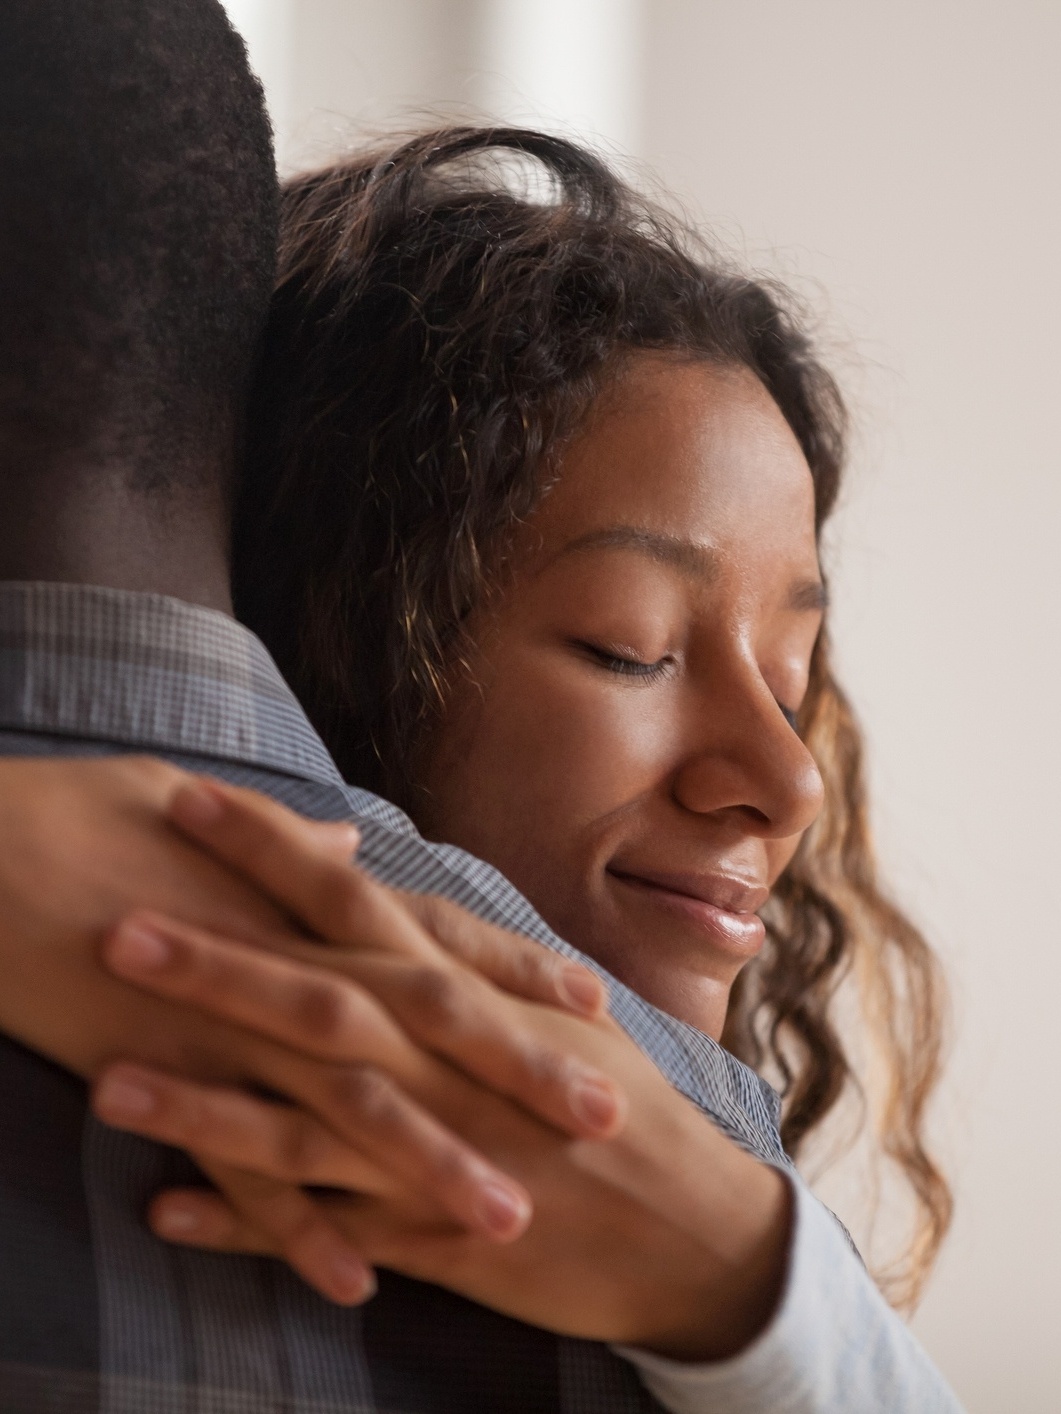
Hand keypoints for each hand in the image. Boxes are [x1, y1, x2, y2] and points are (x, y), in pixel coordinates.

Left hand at [90, 783, 791, 1357]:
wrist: (691, 1222)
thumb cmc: (620, 1104)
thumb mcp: (547, 1012)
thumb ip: (464, 957)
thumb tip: (397, 898)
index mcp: (464, 992)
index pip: (356, 899)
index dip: (275, 848)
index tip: (194, 797)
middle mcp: (440, 1061)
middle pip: (316, 998)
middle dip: (218, 961)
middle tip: (119, 924)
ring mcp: (434, 1149)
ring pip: (301, 1121)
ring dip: (204, 1102)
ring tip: (105, 1083)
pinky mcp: (430, 1234)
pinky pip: (321, 1228)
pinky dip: (245, 1222)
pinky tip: (167, 1212)